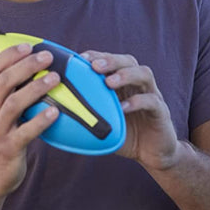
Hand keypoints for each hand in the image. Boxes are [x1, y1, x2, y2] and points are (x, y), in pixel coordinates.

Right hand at [0, 44, 59, 196]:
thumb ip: (7, 95)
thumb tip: (32, 71)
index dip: (8, 55)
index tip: (27, 45)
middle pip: (4, 82)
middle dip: (26, 66)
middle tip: (47, 56)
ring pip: (13, 104)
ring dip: (35, 89)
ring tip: (55, 79)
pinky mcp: (8, 150)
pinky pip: (25, 133)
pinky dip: (40, 122)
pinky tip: (55, 113)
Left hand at [82, 51, 179, 170]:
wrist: (152, 154)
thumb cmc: (123, 135)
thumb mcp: (100, 122)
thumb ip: (81, 114)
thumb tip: (48, 113)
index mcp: (122, 83)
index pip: (110, 61)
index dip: (95, 56)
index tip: (78, 58)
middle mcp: (138, 84)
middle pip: (127, 61)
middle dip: (110, 60)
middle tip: (94, 66)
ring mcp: (152, 95)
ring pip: (144, 74)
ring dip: (125, 75)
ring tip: (109, 82)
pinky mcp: (161, 111)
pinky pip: (151, 101)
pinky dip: (137, 102)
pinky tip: (123, 108)